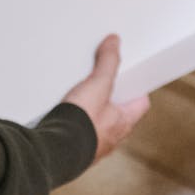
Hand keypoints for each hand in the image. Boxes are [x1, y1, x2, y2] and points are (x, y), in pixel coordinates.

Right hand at [63, 34, 148, 161]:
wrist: (54, 151)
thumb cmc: (81, 124)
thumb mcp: (97, 85)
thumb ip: (108, 62)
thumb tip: (114, 42)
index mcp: (123, 123)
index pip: (140, 104)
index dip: (136, 89)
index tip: (129, 77)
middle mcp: (111, 138)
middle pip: (117, 113)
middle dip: (109, 98)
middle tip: (99, 82)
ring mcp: (92, 146)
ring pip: (97, 124)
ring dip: (89, 112)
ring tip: (76, 96)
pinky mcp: (73, 150)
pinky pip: (77, 134)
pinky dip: (72, 124)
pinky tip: (60, 115)